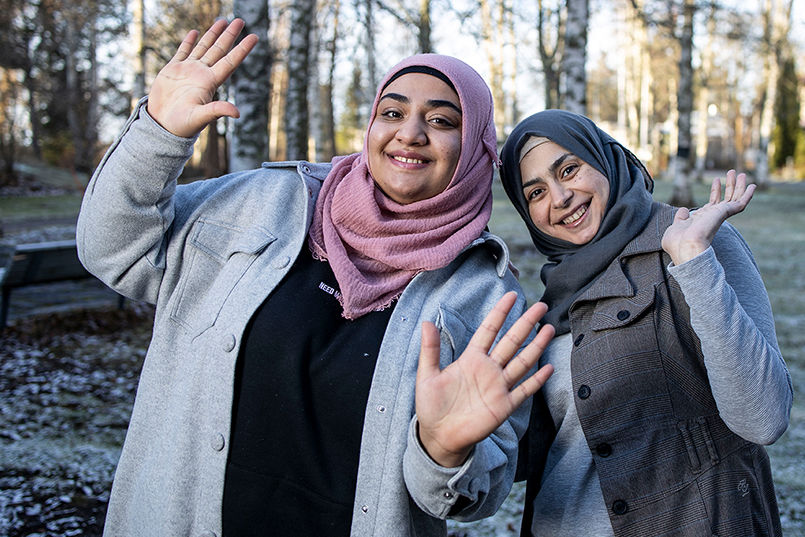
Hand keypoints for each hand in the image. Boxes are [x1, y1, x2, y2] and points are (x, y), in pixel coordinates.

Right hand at [146, 19, 257, 137]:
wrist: (161, 125)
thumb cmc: (182, 125)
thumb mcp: (200, 117)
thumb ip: (217, 110)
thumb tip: (237, 113)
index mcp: (210, 83)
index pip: (230, 62)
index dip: (242, 49)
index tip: (254, 37)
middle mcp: (202, 74)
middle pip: (219, 50)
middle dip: (229, 35)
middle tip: (240, 20)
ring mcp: (188, 71)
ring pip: (203, 48)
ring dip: (212, 34)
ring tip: (222, 21)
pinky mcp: (172, 70)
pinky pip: (183, 52)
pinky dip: (189, 42)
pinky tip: (195, 32)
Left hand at [415, 292, 554, 467]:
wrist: (438, 436)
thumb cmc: (431, 406)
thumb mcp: (427, 375)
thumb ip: (429, 349)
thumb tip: (426, 321)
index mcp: (471, 359)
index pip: (489, 330)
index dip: (499, 312)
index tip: (511, 295)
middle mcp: (488, 369)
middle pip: (511, 341)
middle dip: (525, 323)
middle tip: (540, 305)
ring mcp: (498, 387)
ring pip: (522, 362)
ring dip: (535, 346)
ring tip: (548, 328)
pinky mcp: (504, 406)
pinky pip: (524, 390)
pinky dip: (536, 380)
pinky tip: (548, 367)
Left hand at [662, 170, 754, 265]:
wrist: (685, 245)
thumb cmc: (678, 242)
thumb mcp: (677, 226)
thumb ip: (681, 218)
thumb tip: (683, 210)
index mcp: (703, 219)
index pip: (713, 202)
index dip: (715, 190)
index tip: (716, 180)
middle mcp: (713, 217)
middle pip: (726, 198)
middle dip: (729, 185)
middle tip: (732, 172)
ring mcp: (720, 215)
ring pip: (734, 198)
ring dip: (738, 185)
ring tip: (739, 173)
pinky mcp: (725, 213)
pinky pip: (740, 203)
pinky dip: (747, 195)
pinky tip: (753, 186)